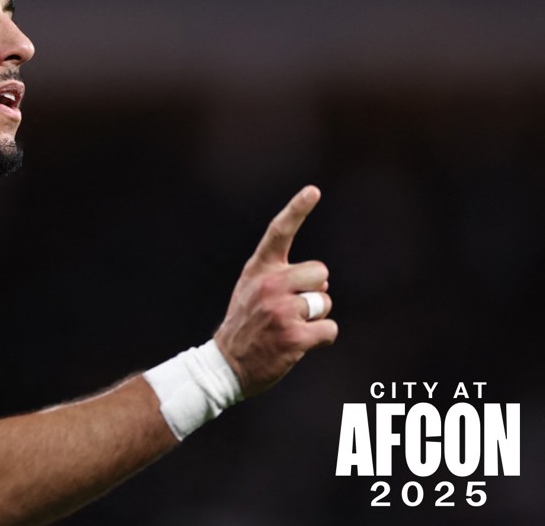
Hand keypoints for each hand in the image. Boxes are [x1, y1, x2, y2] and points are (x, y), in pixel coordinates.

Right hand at [214, 186, 336, 397]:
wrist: (226, 365)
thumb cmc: (246, 325)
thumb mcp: (251, 290)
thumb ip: (280, 276)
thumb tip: (321, 282)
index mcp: (258, 269)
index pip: (279, 232)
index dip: (297, 209)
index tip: (313, 190)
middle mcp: (269, 285)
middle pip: (321, 274)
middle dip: (316, 291)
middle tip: (292, 309)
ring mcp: (281, 311)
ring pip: (326, 304)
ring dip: (316, 318)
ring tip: (290, 328)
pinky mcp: (293, 337)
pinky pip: (329, 330)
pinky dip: (321, 339)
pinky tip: (299, 344)